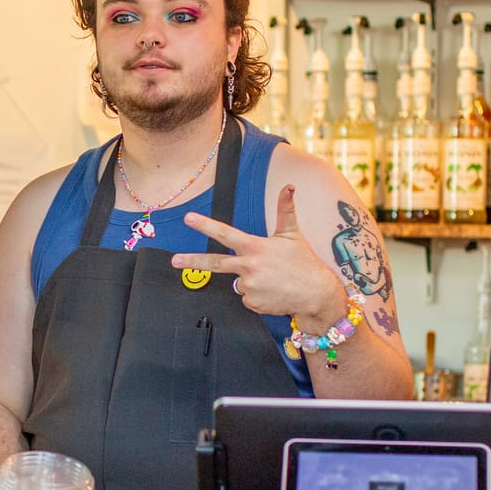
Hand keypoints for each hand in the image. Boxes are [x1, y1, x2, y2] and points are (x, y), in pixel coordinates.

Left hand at [169, 184, 343, 322]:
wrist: (316, 294)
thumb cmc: (304, 262)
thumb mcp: (293, 234)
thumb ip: (286, 210)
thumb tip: (289, 186)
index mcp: (255, 248)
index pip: (226, 234)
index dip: (206, 225)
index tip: (189, 218)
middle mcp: (249, 267)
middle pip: (214, 264)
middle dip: (192, 261)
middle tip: (174, 260)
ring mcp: (249, 287)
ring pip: (239, 282)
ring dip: (250, 279)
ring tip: (272, 278)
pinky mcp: (252, 303)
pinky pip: (247, 297)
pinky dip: (256, 294)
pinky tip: (272, 291)